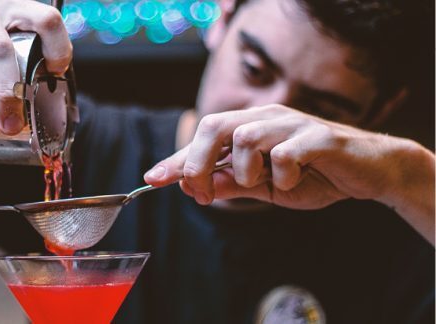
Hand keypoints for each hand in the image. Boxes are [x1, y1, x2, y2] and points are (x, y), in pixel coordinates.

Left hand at [145, 104, 432, 212]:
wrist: (368, 173)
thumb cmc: (312, 175)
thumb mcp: (264, 187)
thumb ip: (232, 184)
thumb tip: (194, 187)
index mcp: (251, 126)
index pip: (204, 137)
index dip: (176, 159)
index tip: (151, 179)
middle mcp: (267, 118)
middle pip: (215, 126)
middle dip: (198, 163)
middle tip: (202, 193)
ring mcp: (292, 124)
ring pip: (245, 136)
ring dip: (244, 171)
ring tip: (261, 185)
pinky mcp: (318, 136)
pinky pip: (284, 153)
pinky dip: (281, 175)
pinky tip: (292, 181)